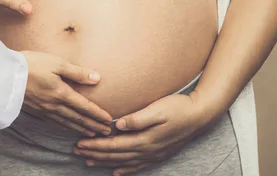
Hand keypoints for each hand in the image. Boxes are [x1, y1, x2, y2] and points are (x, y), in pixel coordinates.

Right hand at [23, 51, 112, 135]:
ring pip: (67, 123)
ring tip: (91, 133)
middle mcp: (54, 105)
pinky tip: (67, 127)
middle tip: (105, 132)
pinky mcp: (35, 110)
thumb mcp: (56, 63)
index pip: (85, 107)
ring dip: (81, 128)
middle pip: (78, 118)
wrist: (4, 74)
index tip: (109, 121)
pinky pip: (54, 123)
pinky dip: (65, 127)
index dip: (98, 114)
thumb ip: (77, 72)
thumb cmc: (31, 64)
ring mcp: (44, 109)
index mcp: (62, 93)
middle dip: (93, 125)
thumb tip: (97, 78)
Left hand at [73, 93, 213, 174]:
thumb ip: (137, 118)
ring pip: (124, 162)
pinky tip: (116, 172)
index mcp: (144, 139)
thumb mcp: (157, 109)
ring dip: (105, 162)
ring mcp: (153, 154)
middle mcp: (147, 150)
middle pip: (115, 155)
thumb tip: (118, 124)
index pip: (113, 145)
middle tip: (76, 151)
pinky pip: (138, 166)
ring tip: (89, 161)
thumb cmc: (177, 107)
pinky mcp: (159, 154)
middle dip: (94, 154)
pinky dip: (125, 170)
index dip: (95, 145)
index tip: (79, 143)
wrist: (200, 115)